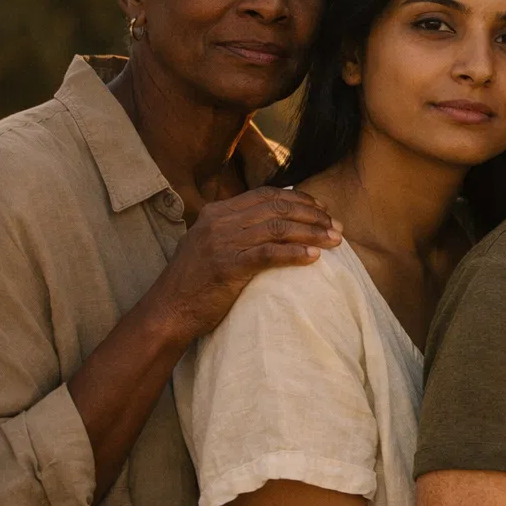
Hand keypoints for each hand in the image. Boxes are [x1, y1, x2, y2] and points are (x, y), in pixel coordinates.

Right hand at [148, 187, 340, 341]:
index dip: (299, 199)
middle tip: (337, 226)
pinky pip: (269, 254)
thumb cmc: (196, 281)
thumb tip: (278, 220)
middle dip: (313, 215)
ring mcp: (221, 243)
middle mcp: (219, 221)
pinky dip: (295, 252)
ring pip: (278, 228)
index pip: (266, 195)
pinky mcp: (227, 267)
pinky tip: (314, 257)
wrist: (168, 310)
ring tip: (334, 240)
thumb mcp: (210, 243)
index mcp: (217, 212)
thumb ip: (237, 228)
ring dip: (312, 233)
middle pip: (277, 208)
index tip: (323, 208)